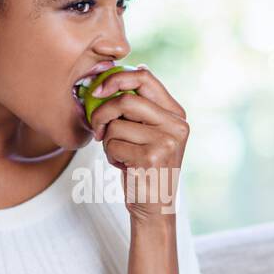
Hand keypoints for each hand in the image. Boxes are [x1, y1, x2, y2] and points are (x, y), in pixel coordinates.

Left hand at [88, 64, 188, 224]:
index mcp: (176, 113)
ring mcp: (167, 141)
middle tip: (96, 129)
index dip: (116, 78)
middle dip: (102, 113)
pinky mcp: (152, 157)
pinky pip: (114, 145)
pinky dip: (110, 156)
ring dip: (107, 141)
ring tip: (119, 154)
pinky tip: (124, 166)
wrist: (153, 207)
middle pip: (126, 99)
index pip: (145, 77)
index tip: (98, 89)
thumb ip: (142, 106)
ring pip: (116, 125)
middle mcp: (177, 125)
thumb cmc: (144, 167)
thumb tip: (137, 66)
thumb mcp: (148, 132)